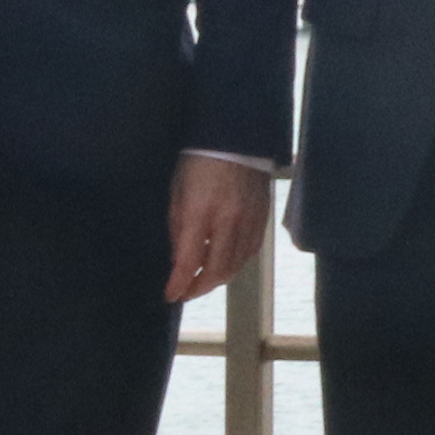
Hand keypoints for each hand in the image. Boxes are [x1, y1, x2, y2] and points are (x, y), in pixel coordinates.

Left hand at [166, 155, 271, 302]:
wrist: (236, 138)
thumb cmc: (198, 163)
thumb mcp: (178, 194)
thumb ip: (178, 229)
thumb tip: (180, 259)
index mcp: (202, 212)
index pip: (191, 260)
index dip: (180, 283)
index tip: (171, 295)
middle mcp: (229, 220)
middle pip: (218, 269)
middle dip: (200, 287)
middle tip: (187, 292)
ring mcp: (250, 220)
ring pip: (238, 264)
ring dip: (219, 278)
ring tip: (204, 281)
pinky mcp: (263, 217)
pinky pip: (251, 250)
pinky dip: (237, 263)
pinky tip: (226, 264)